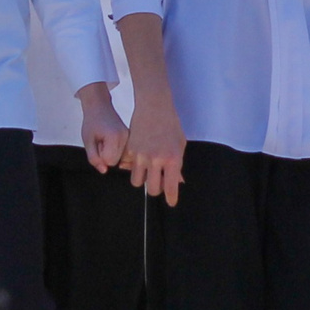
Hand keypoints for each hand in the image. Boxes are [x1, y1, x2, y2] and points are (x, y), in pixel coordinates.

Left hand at [78, 82, 127, 171]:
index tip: (98, 144)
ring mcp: (131, 137)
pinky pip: (125, 153)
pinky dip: (118, 151)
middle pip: (118, 162)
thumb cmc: (92, 121)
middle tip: (102, 142)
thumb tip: (104, 170)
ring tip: (107, 140)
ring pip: (122, 159)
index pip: (110, 162)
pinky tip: (113, 141)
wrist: (99, 107)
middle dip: (108, 156)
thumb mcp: (87, 141)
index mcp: (115, 136)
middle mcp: (126, 137)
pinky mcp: (132, 138)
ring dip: (113, 153)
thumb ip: (94, 158)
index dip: (101, 157)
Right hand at [122, 91, 187, 205]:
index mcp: (173, 158)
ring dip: (143, 180)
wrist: (154, 106)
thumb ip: (178, 165)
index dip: (171, 198)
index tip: (171, 202)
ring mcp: (141, 155)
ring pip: (137, 182)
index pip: (170, 186)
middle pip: (152, 189)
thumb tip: (178, 182)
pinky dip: (133, 167)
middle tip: (158, 182)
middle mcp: (156, 159)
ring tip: (147, 172)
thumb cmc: (171, 124)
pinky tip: (139, 160)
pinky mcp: (130, 150)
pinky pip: (129, 168)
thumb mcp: (180, 145)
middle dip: (156, 189)